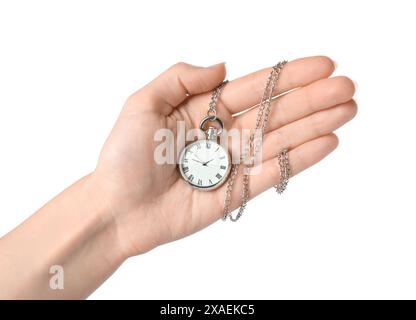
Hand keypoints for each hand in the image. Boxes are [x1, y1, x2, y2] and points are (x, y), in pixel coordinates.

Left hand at [92, 57, 356, 255]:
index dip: (287, 76)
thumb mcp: (142, 104)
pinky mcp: (236, 192)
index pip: (253, 88)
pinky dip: (299, 158)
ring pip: (279, 139)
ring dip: (315, 124)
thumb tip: (224, 65)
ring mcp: (232, 163)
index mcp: (203, 110)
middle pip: (274, 112)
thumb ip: (180, 78)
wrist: (117, 210)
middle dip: (312, 99)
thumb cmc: (123, 157)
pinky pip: (271, 172)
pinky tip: (327, 141)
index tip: (322, 65)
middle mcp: (222, 134)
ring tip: (347, 109)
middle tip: (348, 87)